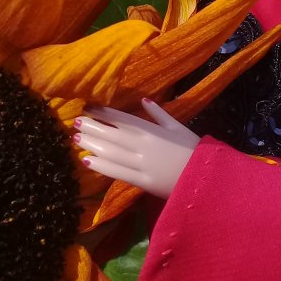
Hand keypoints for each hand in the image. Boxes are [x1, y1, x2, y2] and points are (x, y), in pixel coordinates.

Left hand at [75, 99, 198, 197]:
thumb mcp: (178, 128)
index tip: (88, 107)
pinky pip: (118, 172)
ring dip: (92, 144)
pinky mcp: (142, 181)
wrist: (205, 178)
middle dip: (92, 127)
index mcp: (152, 130)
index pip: (122, 118)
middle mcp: (144, 145)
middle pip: (112, 134)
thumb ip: (159, 114)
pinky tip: (87, 161)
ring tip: (76, 138)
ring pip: (111, 152)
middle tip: (75, 122)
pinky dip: (101, 166)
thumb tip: (144, 100)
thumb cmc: (193, 151)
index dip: (103, 112)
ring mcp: (142, 164)